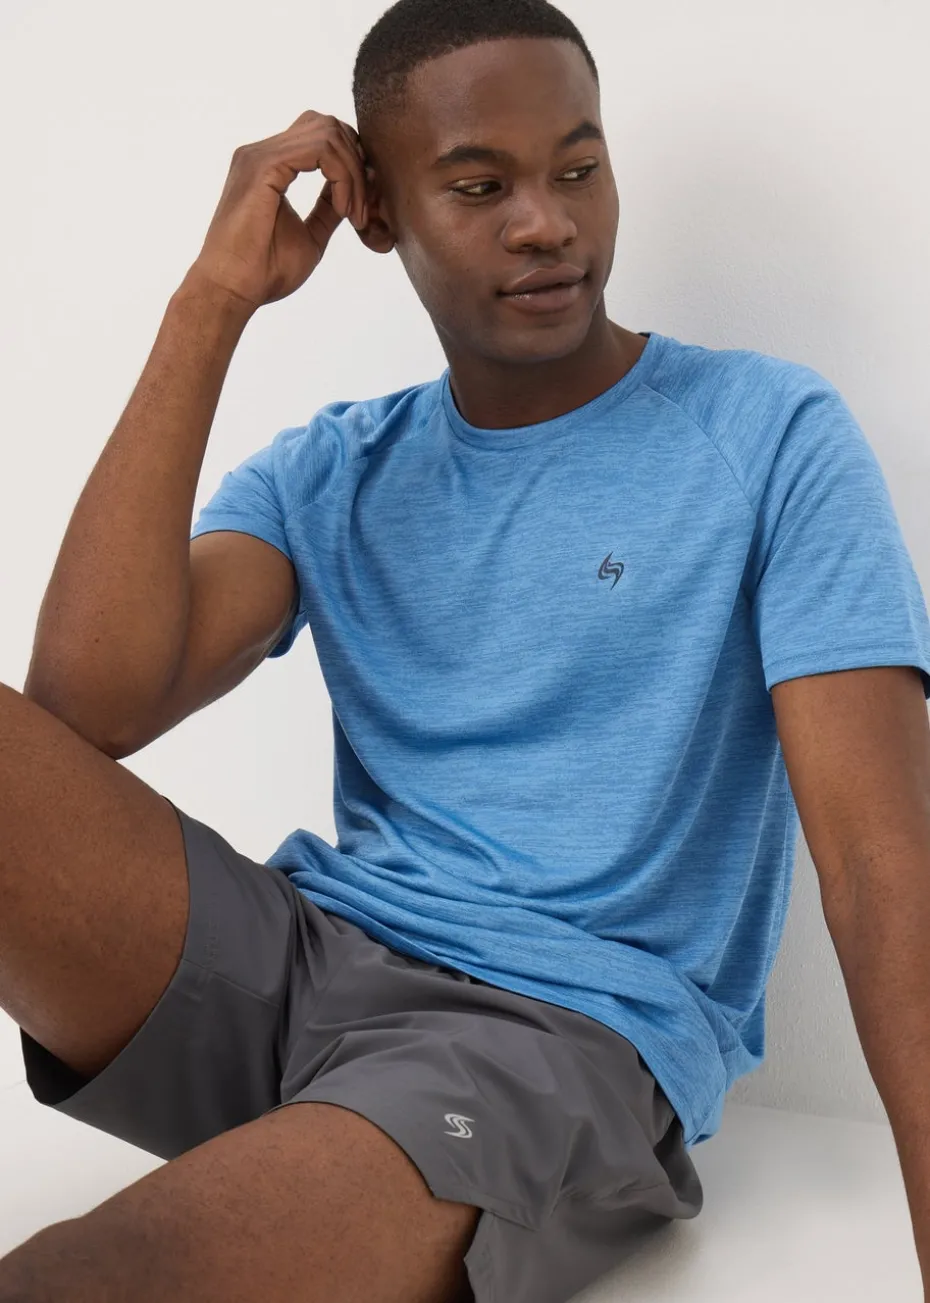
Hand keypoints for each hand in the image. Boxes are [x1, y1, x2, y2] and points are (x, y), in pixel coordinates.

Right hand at [188, 110, 368, 311]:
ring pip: (328, 134)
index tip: (360, 210)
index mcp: (270, 164)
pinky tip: (344, 210)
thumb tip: (353, 192)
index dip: (351, 165)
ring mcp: (260, 155)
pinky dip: (343, 178)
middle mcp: (262, 152)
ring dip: (353, 174)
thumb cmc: (263, 271)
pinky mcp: (264, 166)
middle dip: (356, 163)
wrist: (231, 289)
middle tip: (362, 210)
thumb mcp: (311, 235)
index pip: (321, 137)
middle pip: (327, 126)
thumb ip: (329, 208)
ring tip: (353, 215)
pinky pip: (321, 150)